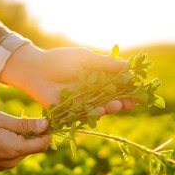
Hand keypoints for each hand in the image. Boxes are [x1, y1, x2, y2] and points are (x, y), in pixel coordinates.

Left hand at [0, 44, 135, 114]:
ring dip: (110, 108)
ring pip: (100, 109)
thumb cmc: (59, 60)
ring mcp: (81, 104)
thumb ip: (105, 64)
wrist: (35, 68)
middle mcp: (91, 93)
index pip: (117, 87)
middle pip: (111, 100)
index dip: (128, 89)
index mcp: (96, 80)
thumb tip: (129, 66)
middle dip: (123, 102)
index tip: (140, 90)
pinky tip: (101, 111)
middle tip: (133, 103)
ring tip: (118, 105)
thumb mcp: (85, 58)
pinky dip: (93, 114)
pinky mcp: (70, 112)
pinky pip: (84, 115)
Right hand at [0, 111, 50, 170]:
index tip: (46, 120)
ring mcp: (2, 167)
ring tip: (4, 127)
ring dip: (20, 140)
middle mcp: (11, 162)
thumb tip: (46, 125)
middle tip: (21, 120)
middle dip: (33, 135)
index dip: (48, 132)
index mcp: (14, 150)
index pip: (43, 144)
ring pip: (21, 152)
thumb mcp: (1, 120)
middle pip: (33, 148)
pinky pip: (11, 157)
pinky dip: (11, 146)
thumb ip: (25, 125)